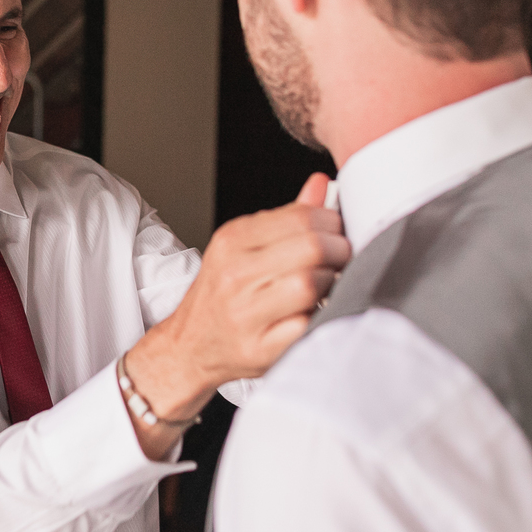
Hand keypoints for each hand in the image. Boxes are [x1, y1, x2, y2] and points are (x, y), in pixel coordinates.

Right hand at [123, 173, 350, 457]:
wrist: (189, 346)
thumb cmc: (223, 296)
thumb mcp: (245, 247)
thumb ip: (287, 217)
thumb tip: (321, 183)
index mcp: (233, 240)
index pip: (301, 216)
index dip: (332, 223)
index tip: (337, 234)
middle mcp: (235, 273)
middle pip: (311, 247)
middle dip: (339, 252)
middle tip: (342, 261)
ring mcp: (246, 313)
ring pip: (311, 284)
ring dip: (332, 285)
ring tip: (327, 287)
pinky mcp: (260, 348)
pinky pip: (308, 324)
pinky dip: (322, 317)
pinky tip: (316, 313)